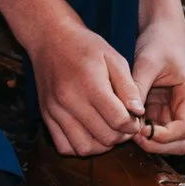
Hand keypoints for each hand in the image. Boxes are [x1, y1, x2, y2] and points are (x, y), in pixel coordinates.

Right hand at [0, 0, 146, 157]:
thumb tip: (138, 112)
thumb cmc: (85, 46)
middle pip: (105, 137)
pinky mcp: (46, 115)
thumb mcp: (114, 58)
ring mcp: (55, 110)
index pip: (118, 121)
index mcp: (89, 84)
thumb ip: (129, 86)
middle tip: (123, 122)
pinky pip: (64, 146)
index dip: (133, 124)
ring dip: (101, 144)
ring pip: (84, 147)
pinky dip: (79, 146)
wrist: (49, 37)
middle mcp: (69, 100)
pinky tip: (88, 132)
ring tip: (106, 129)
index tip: (133, 116)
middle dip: (121, 135)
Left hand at [130, 0, 184, 155]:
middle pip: (180, 143)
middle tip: (131, 134)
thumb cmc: (159, 43)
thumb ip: (139, 87)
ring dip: (148, 140)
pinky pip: (154, 130)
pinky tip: (125, 122)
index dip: (163, 137)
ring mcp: (176, 111)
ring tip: (126, 128)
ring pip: (167, 141)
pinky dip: (141, 131)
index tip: (139, 131)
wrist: (162, 31)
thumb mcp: (147, 61)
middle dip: (157, 144)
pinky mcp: (162, 110)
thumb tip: (130, 113)